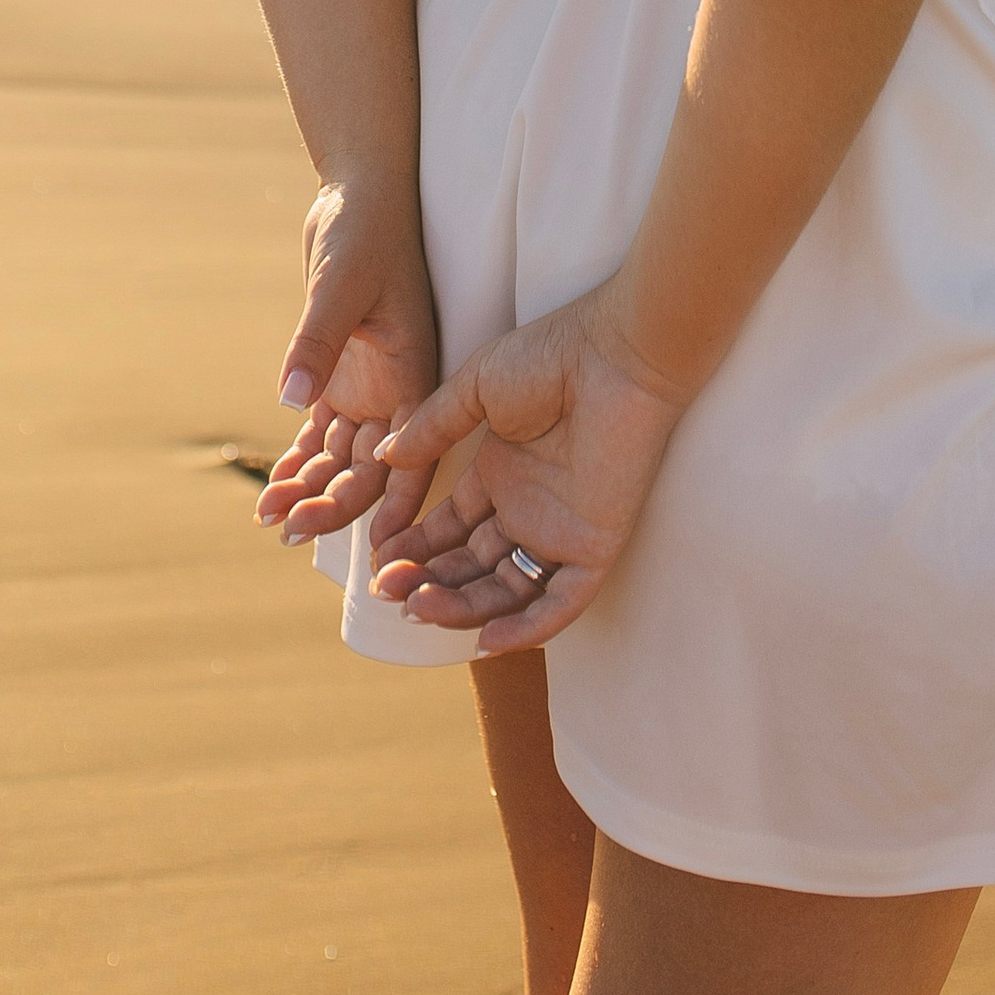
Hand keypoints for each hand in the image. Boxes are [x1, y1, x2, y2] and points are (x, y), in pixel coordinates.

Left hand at [253, 177, 439, 554]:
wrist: (358, 192)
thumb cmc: (364, 230)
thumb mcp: (342, 283)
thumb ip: (318, 341)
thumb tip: (293, 401)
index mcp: (417, 374)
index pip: (411, 459)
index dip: (398, 509)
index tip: (379, 554)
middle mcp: (398, 390)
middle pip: (371, 470)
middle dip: (336, 507)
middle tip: (289, 532)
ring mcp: (368, 385)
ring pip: (341, 457)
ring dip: (310, 488)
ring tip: (268, 518)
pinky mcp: (340, 372)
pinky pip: (320, 431)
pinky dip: (299, 459)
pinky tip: (273, 488)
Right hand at [365, 281, 687, 657]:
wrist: (615, 355)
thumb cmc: (551, 357)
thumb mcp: (477, 387)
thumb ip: (434, 427)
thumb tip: (386, 458)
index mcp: (501, 474)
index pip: (451, 529)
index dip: (416, 547)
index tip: (379, 559)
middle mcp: (528, 509)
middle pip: (471, 566)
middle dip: (428, 581)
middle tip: (387, 589)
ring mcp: (560, 532)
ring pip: (506, 590)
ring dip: (462, 606)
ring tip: (417, 605)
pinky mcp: (594, 547)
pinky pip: (560, 604)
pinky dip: (526, 628)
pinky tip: (484, 639)